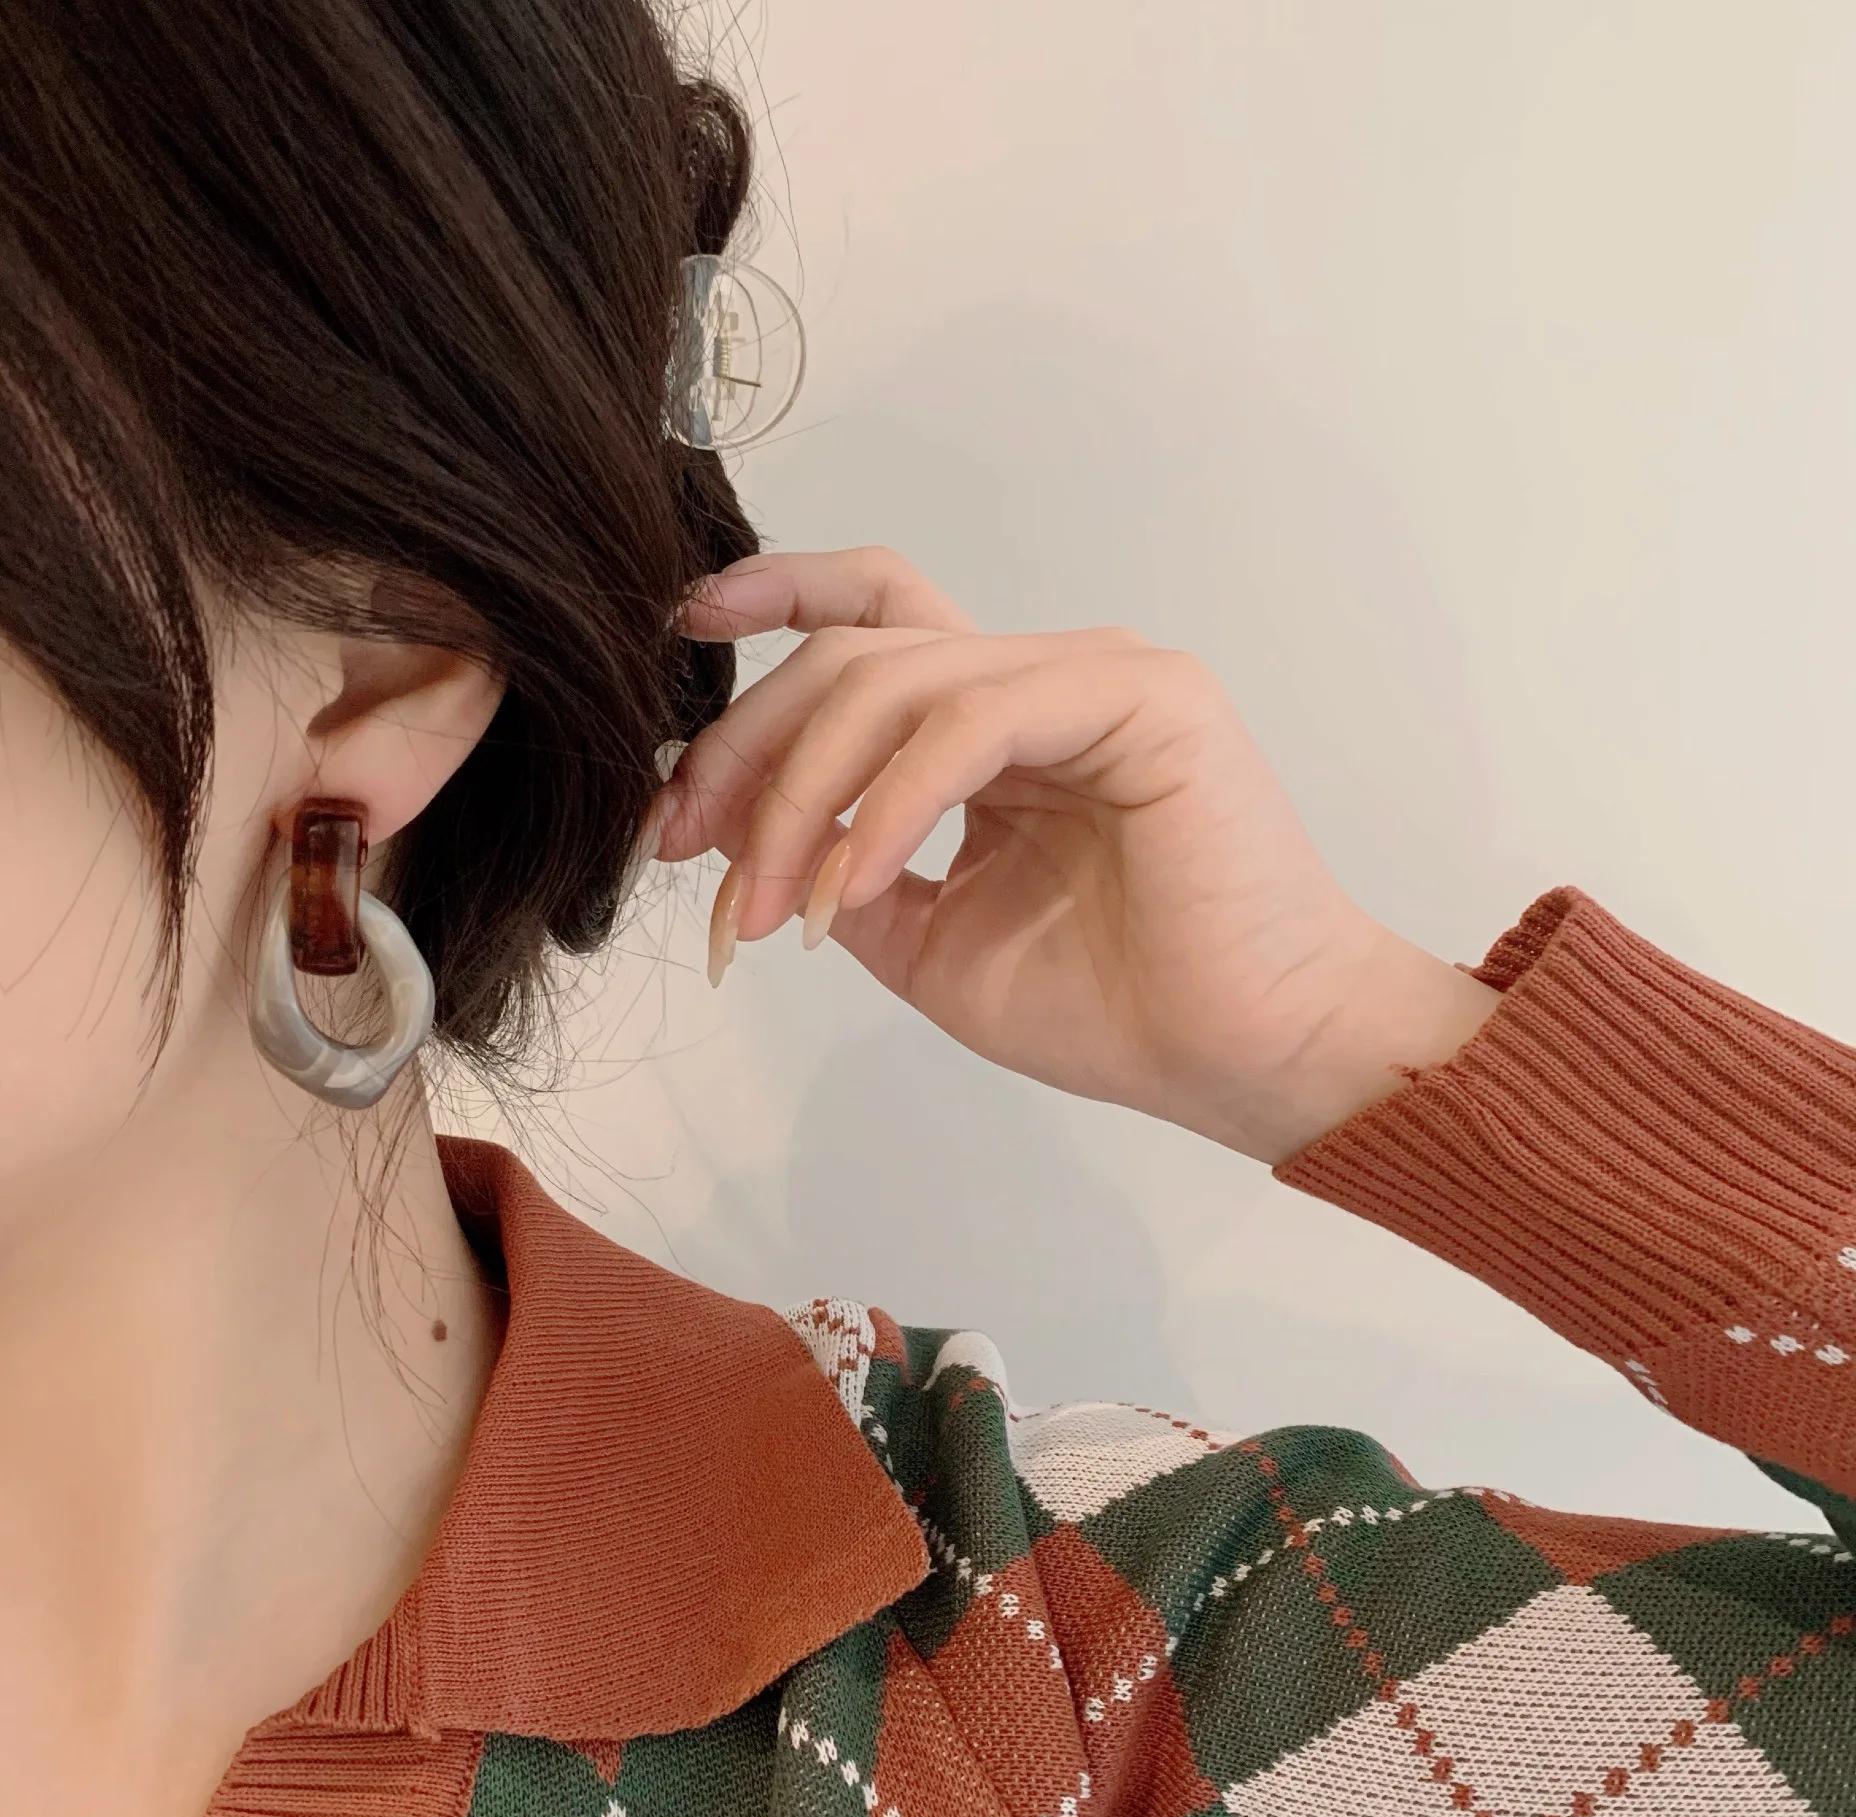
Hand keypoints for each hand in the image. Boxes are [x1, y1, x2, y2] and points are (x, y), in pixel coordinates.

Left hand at [655, 549, 1498, 1164]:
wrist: (1245, 1061)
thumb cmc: (1113, 1009)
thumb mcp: (928, 941)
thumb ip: (837, 868)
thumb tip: (722, 821)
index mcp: (997, 723)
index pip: (873, 619)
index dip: (772, 599)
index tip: (676, 634)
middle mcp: (1039, 679)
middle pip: (852, 651)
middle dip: (746, 747)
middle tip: (678, 848)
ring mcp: (1093, 676)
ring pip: (895, 681)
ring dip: (802, 797)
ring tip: (772, 912)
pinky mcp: (1140, 698)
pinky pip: (971, 723)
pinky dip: (889, 807)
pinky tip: (852, 891)